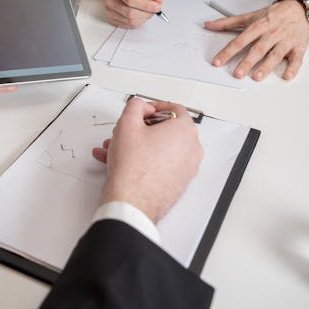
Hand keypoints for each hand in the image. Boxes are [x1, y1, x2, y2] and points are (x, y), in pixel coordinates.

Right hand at [93, 0, 162, 28]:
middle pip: (130, 12)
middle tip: (155, 10)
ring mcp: (110, 12)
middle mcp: (110, 0)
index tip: (157, 6)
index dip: (145, 5)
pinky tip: (141, 15)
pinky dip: (139, 22)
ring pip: (130, 21)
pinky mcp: (112, 20)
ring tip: (148, 12)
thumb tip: (158, 1)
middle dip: (146, 13)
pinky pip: (129, 26)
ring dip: (144, 18)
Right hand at [93, 99, 202, 222]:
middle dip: (142, 129)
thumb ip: (135, 106)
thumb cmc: (133, 169)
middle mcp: (192, 149)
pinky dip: (146, 160)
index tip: (142, 111)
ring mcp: (187, 168)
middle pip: (167, 129)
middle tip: (126, 131)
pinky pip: (162, 164)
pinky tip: (122, 162)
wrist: (132, 203)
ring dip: (139, 145)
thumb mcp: (127, 124)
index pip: (174, 108)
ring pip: (162, 148)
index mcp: (185, 131)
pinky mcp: (179, 183)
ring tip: (116, 149)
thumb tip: (140, 106)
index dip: (154, 106)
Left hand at [204, 0, 308, 80]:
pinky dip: (293, 67)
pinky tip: (287, 75)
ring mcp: (285, 40)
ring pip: (275, 54)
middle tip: (238, 73)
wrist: (299, 8)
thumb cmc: (274, 14)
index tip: (218, 61)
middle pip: (258, 49)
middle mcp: (272, 33)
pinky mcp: (298, 47)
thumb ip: (228, 22)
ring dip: (266, 66)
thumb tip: (209, 25)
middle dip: (247, 61)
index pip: (240, 40)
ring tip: (256, 76)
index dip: (228, 51)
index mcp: (259, 26)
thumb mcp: (250, 16)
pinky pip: (297, 58)